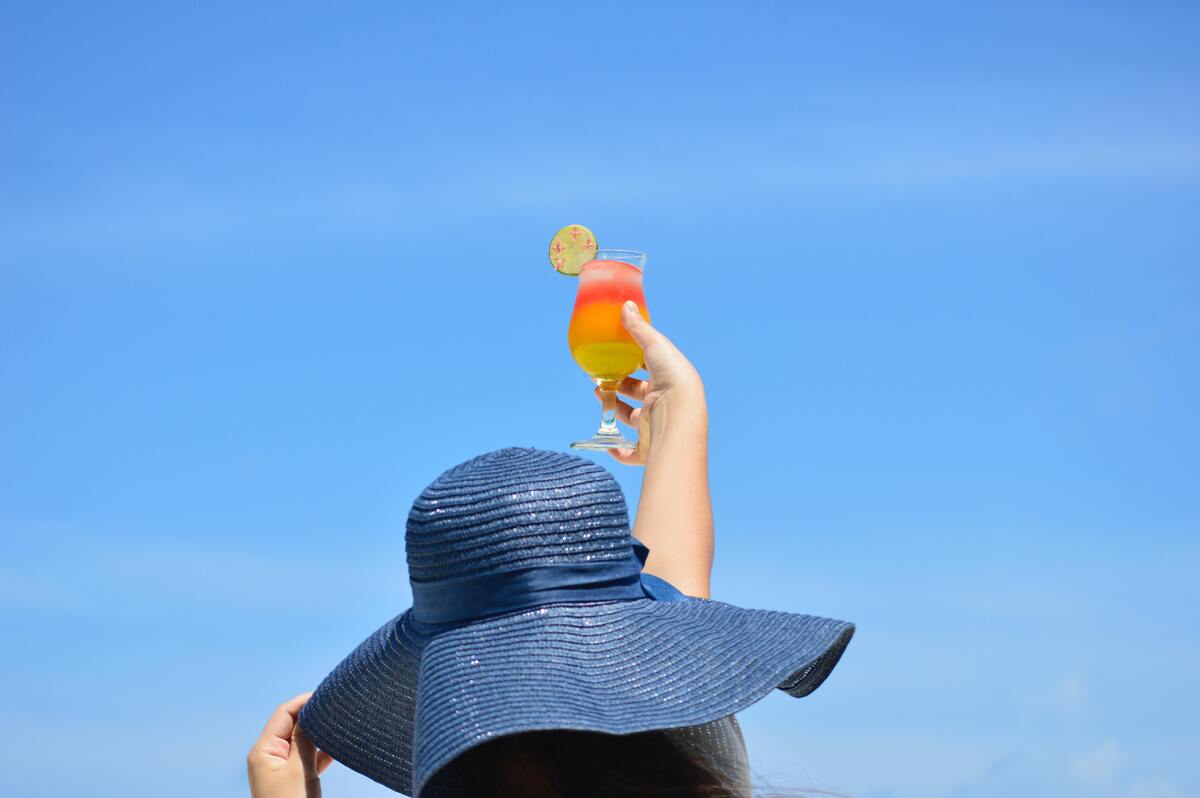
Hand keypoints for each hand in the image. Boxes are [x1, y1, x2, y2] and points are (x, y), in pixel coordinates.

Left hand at [247, 692, 333, 797]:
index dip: (304, 701)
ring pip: (300, 740)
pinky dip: (320, 750)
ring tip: (337, 724)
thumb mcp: (299, 768)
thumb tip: (310, 710)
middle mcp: (269, 756)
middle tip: (335, 706)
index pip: (283, 714)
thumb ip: (304, 738)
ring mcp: (280, 768)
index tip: (326, 694)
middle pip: (290, 724)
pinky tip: (335, 747)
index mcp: (263, 750)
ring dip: (317, 733)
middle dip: (312, 715)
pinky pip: (306, 757)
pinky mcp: (292, 778)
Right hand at [594, 300, 705, 466]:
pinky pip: (633, 452)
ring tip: (600, 398)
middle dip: (620, 387)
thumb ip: (639, 328)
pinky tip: (609, 445)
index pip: (651, 370)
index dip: (634, 363)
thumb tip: (626, 305)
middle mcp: (665, 403)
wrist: (679, 415)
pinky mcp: (649, 447)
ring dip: (616, 411)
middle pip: (640, 394)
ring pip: (634, 420)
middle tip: (601, 379)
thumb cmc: (673, 378)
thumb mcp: (656, 346)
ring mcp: (657, 426)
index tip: (615, 357)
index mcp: (670, 380)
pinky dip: (619, 451)